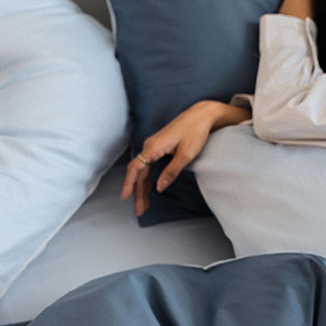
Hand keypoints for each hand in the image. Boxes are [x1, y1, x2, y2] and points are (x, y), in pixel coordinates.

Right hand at [120, 100, 246, 216]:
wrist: (201, 115)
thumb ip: (171, 172)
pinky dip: (149, 179)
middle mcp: (150, 145)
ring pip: (143, 170)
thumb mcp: (186, 155)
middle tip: (139, 210)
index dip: (128, 184)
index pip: (135, 168)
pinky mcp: (159, 147)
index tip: (124, 197)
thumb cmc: (195, 131)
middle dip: (137, 192)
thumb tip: (159, 188)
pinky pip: (149, 166)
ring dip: (142, 188)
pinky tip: (150, 190)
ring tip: (144, 205)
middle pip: (138, 172)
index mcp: (154, 147)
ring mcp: (154, 146)